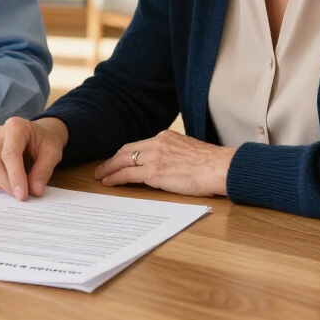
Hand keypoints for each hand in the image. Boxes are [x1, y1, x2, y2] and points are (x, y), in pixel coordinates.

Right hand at [0, 117, 67, 199]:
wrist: (37, 135)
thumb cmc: (44, 141)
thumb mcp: (53, 153)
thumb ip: (44, 170)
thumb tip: (35, 190)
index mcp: (15, 127)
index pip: (9, 154)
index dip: (15, 177)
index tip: (22, 195)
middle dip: (7, 185)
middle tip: (22, 196)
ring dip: (0, 185)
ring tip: (17, 187)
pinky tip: (8, 183)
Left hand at [94, 131, 235, 196]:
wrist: (218, 167)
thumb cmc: (211, 163)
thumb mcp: (189, 149)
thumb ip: (174, 152)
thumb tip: (169, 163)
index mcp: (165, 137)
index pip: (139, 145)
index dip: (125, 153)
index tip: (118, 159)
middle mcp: (157, 143)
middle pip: (126, 150)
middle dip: (112, 159)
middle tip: (102, 167)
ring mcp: (154, 157)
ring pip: (124, 161)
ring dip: (109, 169)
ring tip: (100, 176)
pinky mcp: (154, 173)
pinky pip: (128, 175)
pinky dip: (116, 178)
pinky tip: (109, 182)